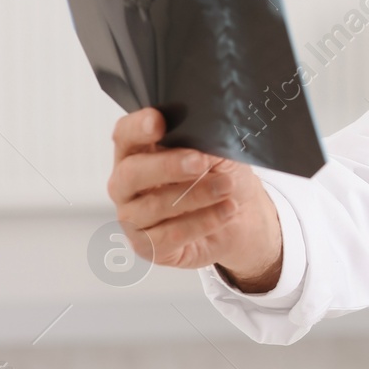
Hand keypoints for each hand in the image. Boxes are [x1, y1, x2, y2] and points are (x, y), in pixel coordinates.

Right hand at [106, 109, 282, 292]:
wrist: (243, 219)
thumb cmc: (223, 178)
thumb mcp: (221, 154)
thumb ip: (205, 144)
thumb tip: (201, 141)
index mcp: (139, 153)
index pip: (125, 135)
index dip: (138, 127)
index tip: (158, 122)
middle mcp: (128, 185)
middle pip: (131, 173)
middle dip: (167, 166)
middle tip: (200, 162)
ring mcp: (134, 218)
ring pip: (153, 206)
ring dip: (196, 195)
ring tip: (227, 187)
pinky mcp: (148, 246)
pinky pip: (169, 236)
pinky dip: (202, 222)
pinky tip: (226, 211)